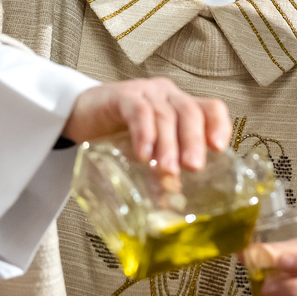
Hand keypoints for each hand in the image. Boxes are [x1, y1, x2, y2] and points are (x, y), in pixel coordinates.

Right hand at [62, 78, 230, 172]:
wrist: (77, 114)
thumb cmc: (117, 133)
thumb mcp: (146, 151)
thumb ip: (160, 169)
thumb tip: (173, 203)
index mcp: (180, 107)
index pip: (210, 109)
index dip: (219, 126)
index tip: (219, 149)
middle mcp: (167, 96)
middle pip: (191, 112)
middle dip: (194, 141)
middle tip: (193, 167)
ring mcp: (146, 92)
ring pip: (165, 114)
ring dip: (168, 144)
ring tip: (166, 169)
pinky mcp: (122, 95)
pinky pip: (138, 111)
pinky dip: (144, 133)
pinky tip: (144, 153)